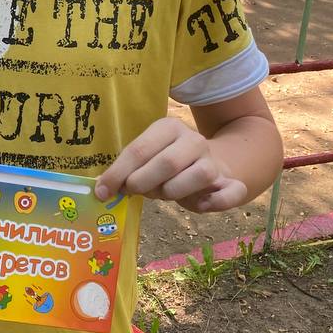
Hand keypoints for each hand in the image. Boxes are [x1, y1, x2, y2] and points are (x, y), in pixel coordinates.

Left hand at [95, 118, 247, 212]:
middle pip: (167, 163)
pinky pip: (229, 193)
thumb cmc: (168, 165)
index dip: (118, 174)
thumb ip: (127, 170)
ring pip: (199, 175)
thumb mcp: (147, 160)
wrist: (211, 164)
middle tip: (135, 192)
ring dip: (174, 192)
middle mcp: (193, 140)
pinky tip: (200, 205)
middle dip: (144, 183)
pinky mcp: (230, 182)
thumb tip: (102, 189)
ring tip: (164, 194)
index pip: (139, 150)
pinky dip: (215, 202)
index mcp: (168, 128)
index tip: (103, 192)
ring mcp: (214, 161)